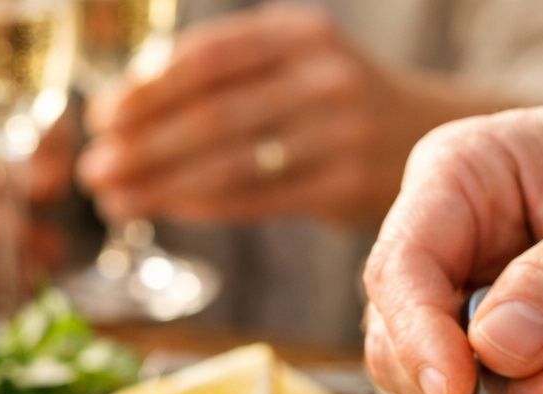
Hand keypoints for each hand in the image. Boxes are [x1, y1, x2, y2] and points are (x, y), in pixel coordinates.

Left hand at [78, 4, 499, 227]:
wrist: (452, 145)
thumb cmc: (348, 112)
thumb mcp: (302, 68)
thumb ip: (237, 79)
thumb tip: (132, 104)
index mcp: (303, 34)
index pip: (211, 57)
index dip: (149, 86)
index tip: (101, 116)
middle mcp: (325, 75)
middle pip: (213, 110)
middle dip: (142, 142)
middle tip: (91, 169)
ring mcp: (342, 131)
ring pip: (230, 159)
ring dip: (161, 181)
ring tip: (113, 197)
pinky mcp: (347, 185)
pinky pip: (259, 198)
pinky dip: (204, 206)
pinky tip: (165, 210)